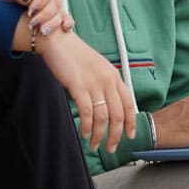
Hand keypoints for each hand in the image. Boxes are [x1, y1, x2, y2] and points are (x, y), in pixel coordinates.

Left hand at [0, 0, 73, 34]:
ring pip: (61, 12)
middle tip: (33, 25)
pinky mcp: (58, 13)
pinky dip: (67, 23)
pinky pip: (67, 18)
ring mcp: (57, 2)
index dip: (40, 3)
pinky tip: (64, 29)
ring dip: (53, 23)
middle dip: (46, 15)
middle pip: (56, 3)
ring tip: (41, 31)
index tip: (29, 13)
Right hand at [36, 29, 136, 152]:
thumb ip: (104, 84)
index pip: (129, 103)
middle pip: (118, 114)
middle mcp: (107, 79)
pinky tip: (84, 133)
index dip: (130, 123)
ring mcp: (93, 82)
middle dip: (115, 136)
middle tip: (110, 148)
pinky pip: (87, 112)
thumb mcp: (97, 67)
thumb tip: (107, 107)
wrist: (58, 41)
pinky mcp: (78, 85)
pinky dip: (87, 126)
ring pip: (103, 117)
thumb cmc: (74, 55)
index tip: (129, 136)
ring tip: (94, 144)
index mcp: (114, 75)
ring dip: (99, 135)